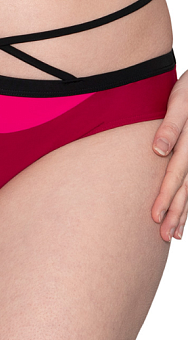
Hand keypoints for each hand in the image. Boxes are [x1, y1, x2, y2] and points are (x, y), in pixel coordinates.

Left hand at [152, 68, 187, 241]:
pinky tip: (185, 216)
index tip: (155, 217)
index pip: (176, 175)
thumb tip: (159, 150)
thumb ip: (170, 127)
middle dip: (175, 213)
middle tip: (165, 236)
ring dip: (184, 212)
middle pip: (186, 188)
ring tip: (175, 234)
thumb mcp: (179, 103)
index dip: (166, 197)